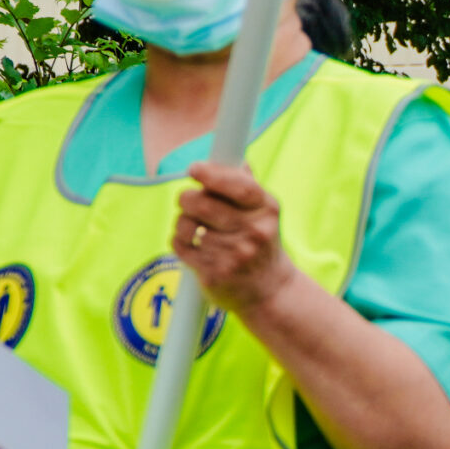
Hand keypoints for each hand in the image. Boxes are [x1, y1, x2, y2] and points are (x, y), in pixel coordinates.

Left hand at [174, 162, 294, 312]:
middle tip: (188, 201)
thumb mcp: (264, 214)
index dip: (212, 174)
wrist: (269, 291)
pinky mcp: (214, 273)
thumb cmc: (261, 244)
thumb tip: (235, 157)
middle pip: (202, 202)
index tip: (194, 169)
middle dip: (187, 198)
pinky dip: (180, 241)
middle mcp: (254, 233)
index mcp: (267, 211)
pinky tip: (192, 245)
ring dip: (183, 222)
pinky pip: (180, 245)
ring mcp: (235, 255)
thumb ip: (247, 186)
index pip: (238, 185)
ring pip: (186, 223)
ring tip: (195, 228)